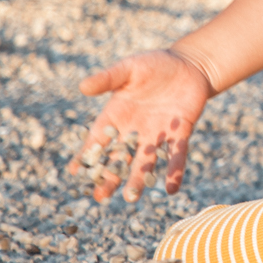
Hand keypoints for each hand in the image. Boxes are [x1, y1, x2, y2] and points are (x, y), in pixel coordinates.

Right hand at [77, 49, 213, 201]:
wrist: (187, 66)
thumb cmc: (153, 64)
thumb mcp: (128, 69)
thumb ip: (108, 78)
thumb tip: (83, 87)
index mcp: (117, 116)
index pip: (97, 139)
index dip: (86, 155)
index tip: (74, 172)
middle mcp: (134, 131)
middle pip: (119, 158)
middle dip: (110, 177)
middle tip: (100, 197)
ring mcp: (157, 135)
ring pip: (145, 162)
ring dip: (139, 179)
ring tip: (130, 198)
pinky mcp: (180, 134)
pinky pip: (176, 156)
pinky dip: (174, 171)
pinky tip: (171, 188)